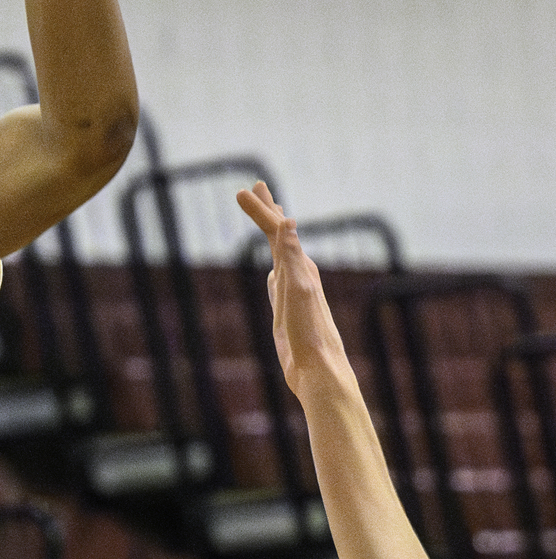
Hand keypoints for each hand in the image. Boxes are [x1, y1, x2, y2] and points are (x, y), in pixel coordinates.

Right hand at [236, 180, 354, 399]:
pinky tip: (272, 271)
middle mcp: (298, 274)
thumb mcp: (299, 289)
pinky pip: (278, 279)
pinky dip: (274, 266)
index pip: (277, 230)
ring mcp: (293, 292)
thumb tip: (288, 220)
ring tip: (269, 221)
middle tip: (258, 187)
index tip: (241, 190)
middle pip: (281, 235)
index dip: (260, 210)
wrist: (318, 371)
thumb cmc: (309, 332)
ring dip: (273, 235)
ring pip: (280, 255)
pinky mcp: (287, 310)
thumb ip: (292, 256)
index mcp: (300, 267)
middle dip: (268, 211)